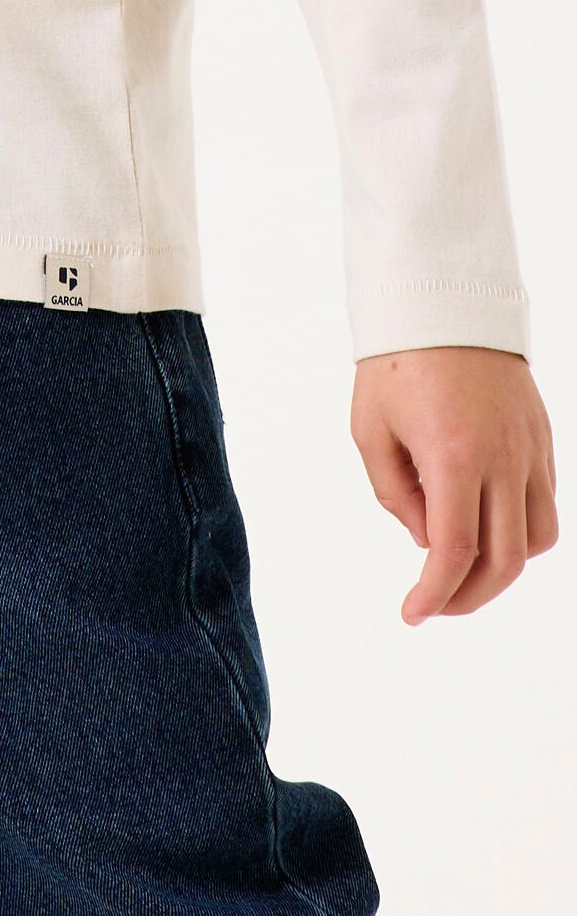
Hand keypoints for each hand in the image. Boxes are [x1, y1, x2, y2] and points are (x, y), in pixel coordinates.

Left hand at [350, 346, 557, 625]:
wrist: (445, 301)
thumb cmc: (396, 365)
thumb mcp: (372, 436)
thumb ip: (399, 499)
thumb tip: (428, 541)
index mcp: (455, 457)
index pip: (454, 552)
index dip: (434, 596)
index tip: (412, 614)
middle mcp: (503, 457)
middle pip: (505, 561)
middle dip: (467, 598)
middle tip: (433, 606)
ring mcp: (530, 448)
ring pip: (537, 539)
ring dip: (501, 569)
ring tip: (461, 572)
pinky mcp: (542, 439)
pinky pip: (544, 505)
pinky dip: (518, 532)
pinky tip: (483, 530)